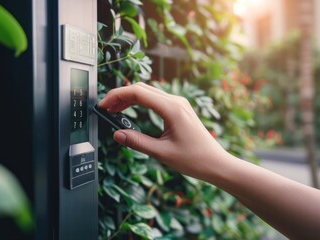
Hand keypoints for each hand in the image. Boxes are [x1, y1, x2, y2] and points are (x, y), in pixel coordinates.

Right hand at [98, 82, 228, 179]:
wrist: (216, 163)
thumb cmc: (194, 159)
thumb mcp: (161, 153)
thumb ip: (137, 142)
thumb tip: (117, 134)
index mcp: (172, 108)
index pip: (138, 93)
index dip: (117, 96)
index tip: (103, 105)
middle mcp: (176, 101)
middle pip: (141, 88)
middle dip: (121, 95)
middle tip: (105, 108)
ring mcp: (178, 103)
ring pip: (148, 92)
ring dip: (129, 98)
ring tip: (114, 110)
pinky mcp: (179, 109)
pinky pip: (156, 99)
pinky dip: (140, 101)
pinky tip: (130, 111)